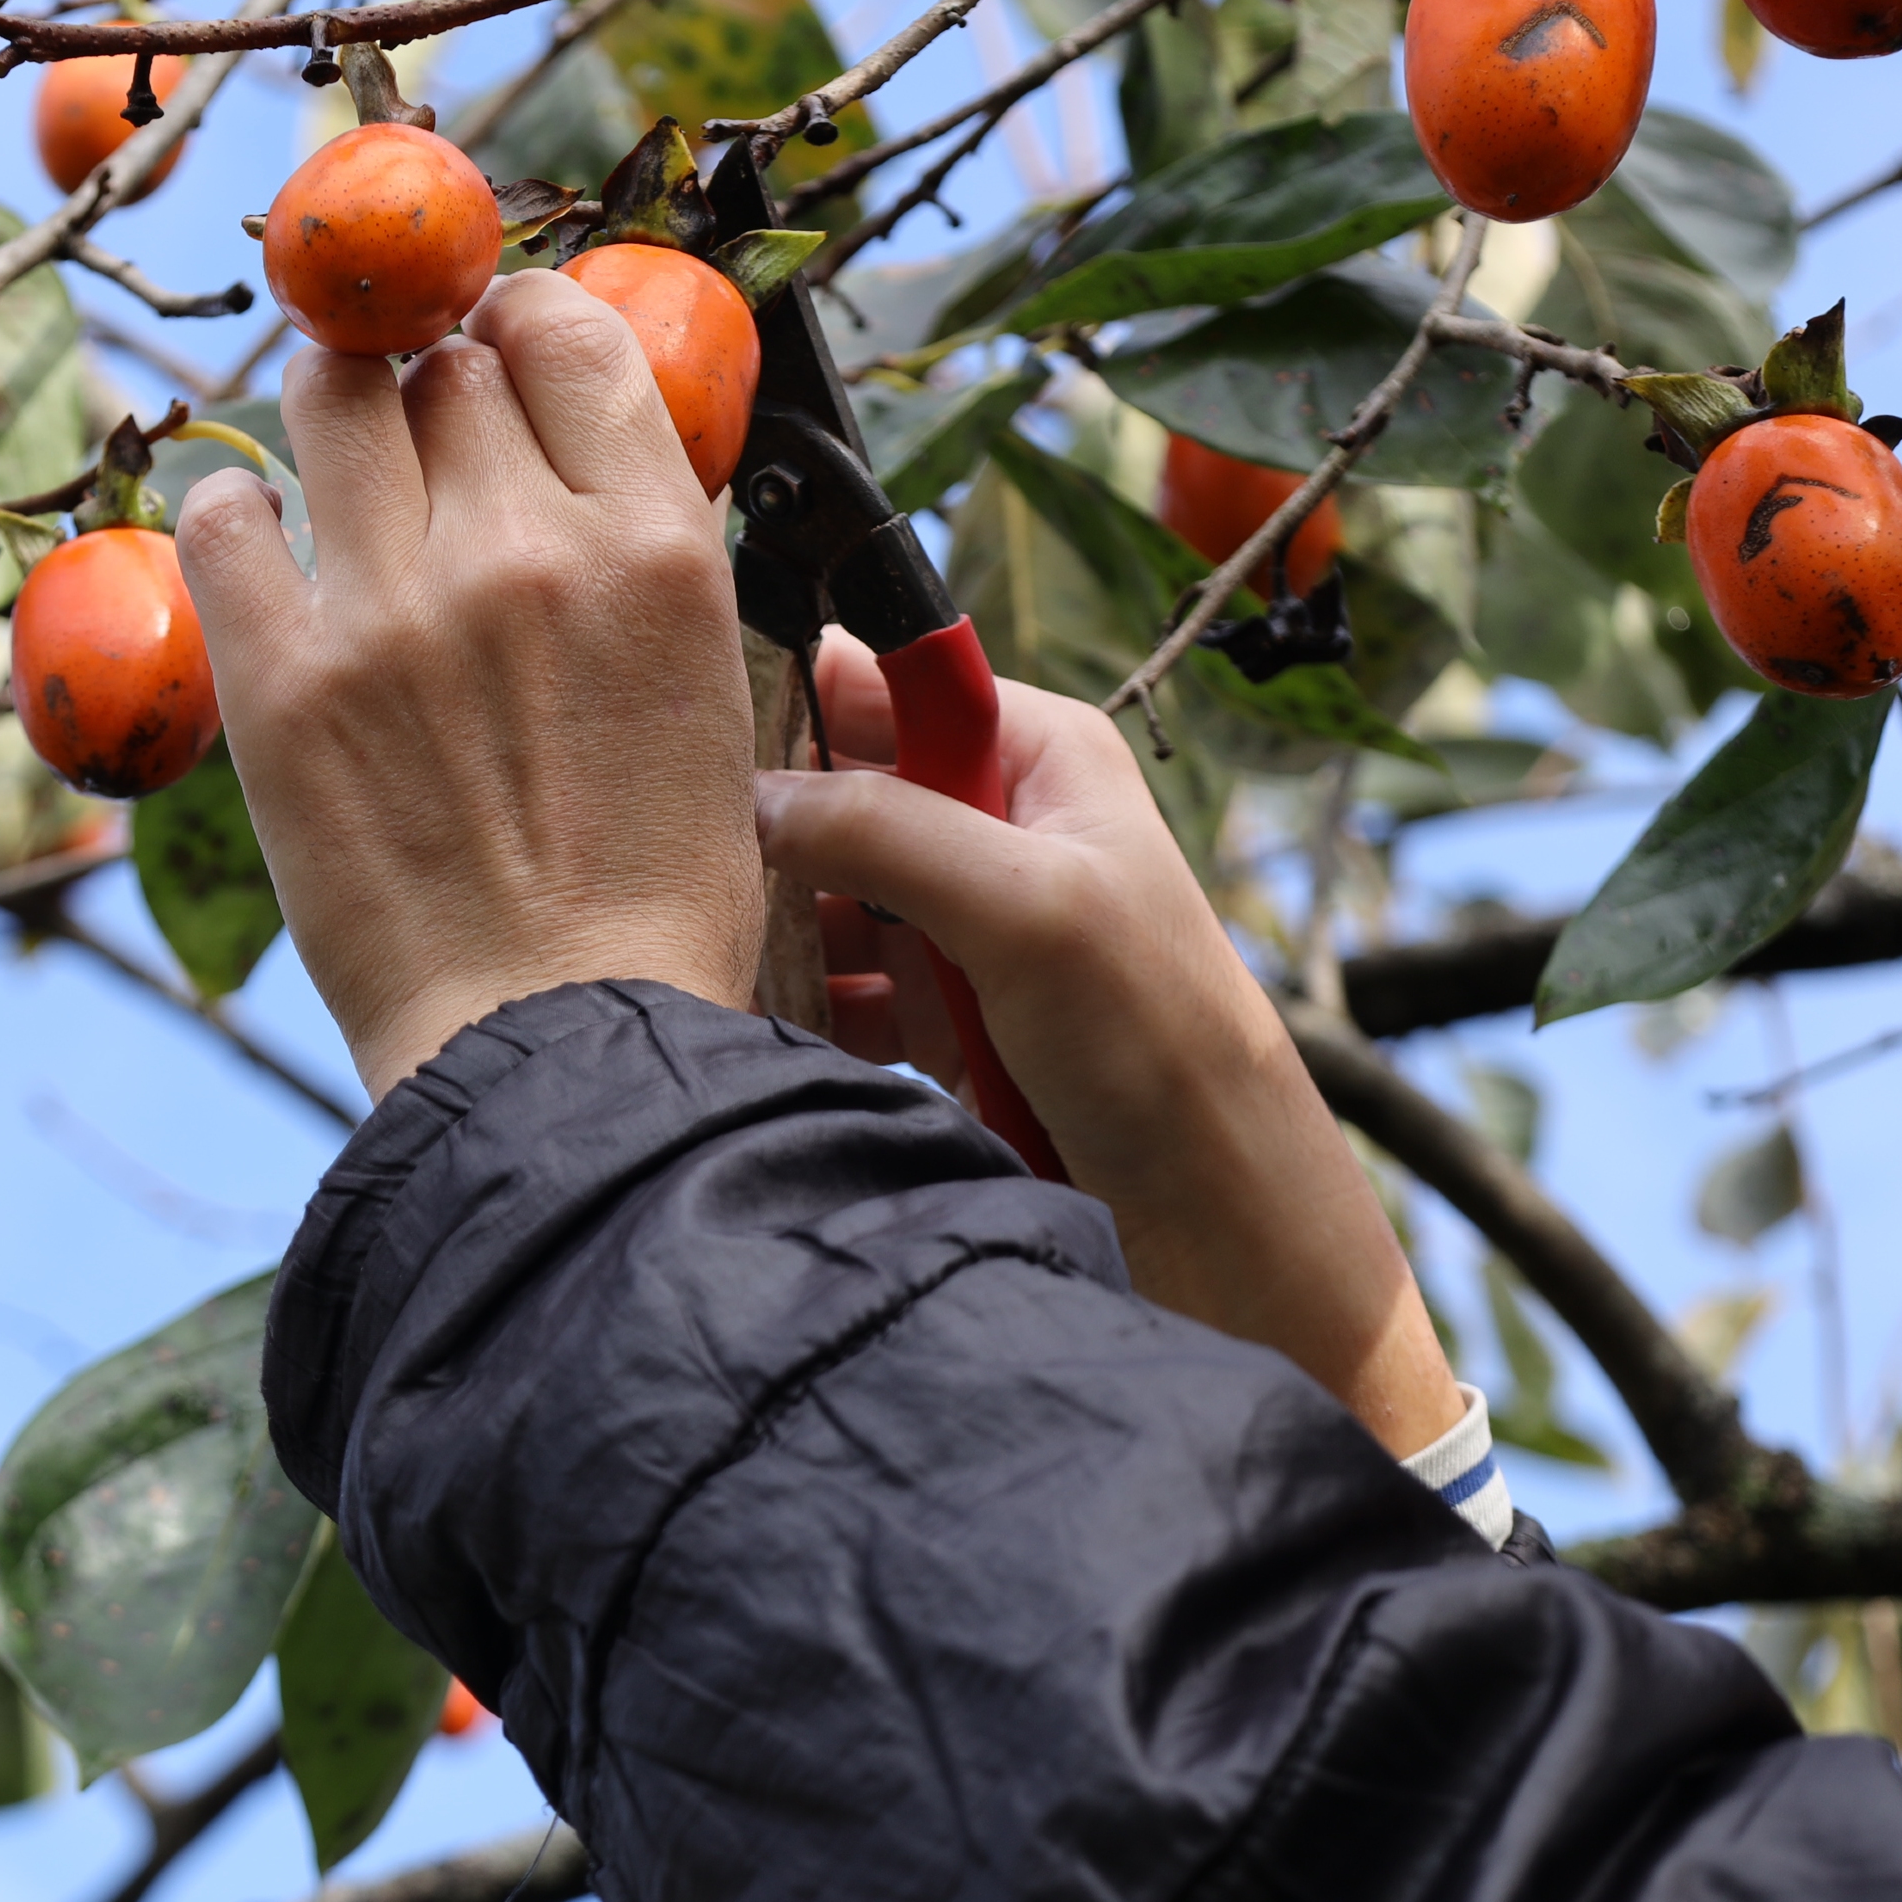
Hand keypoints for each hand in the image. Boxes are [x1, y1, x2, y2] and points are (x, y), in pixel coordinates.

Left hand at [175, 272, 766, 1099]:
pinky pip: (225, 519)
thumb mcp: (709, 689)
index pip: (565, 332)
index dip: (518, 320)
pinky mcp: (282, 686)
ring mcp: (391, 612)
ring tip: (333, 450)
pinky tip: (256, 535)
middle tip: (414, 422)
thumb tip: (590, 448)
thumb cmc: (652, 898)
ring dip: (331, 405)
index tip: (495, 342)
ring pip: (334, 402)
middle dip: (429, 378)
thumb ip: (650, 553)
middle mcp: (522, 550)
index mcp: (653, 546)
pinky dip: (235, 507)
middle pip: (444, 366)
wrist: (558, 1043)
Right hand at [760, 637, 1463, 1457]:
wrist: (1216, 1218)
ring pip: (822, 898)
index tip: (692, 733)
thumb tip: (748, 796)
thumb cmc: (1165, 1044)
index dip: (792, 694)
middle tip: (685, 864)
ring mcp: (962, 929)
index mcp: (1039, 758)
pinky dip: (794, 1007)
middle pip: (836, 793)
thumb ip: (886, 832)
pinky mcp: (937, 1020)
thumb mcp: (1027, 905)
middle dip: (767, 831)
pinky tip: (752, 1022)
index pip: (888, 682)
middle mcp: (997, 830)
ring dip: (774, 931)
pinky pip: (833, 991)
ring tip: (711, 952)